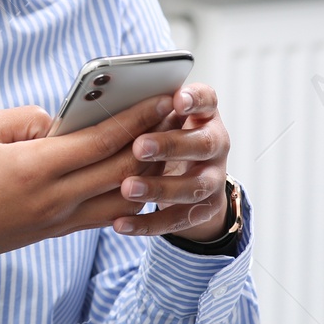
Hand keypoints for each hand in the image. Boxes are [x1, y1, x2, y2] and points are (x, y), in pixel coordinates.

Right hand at [0, 94, 173, 294]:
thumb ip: (28, 117)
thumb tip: (62, 120)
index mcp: (34, 168)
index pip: (100, 142)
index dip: (136, 120)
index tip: (161, 99)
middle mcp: (54, 198)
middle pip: (121, 171)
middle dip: (154, 142)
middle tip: (177, 118)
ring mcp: (59, 219)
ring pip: (122, 199)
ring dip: (150, 173)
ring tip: (168, 146)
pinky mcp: (57, 231)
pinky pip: (106, 214)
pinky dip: (129, 195)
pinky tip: (142, 176)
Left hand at [113, 84, 231, 242]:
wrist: (191, 175)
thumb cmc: (165, 135)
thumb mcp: (161, 118)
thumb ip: (147, 111)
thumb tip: (106, 103)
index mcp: (205, 115)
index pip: (207, 100)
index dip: (195, 100)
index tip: (177, 100)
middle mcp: (216, 144)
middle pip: (202, 144)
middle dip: (170, 146)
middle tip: (139, 147)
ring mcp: (214, 178)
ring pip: (193, 187)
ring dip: (159, 188)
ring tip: (127, 188)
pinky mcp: (205, 209)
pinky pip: (177, 219)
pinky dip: (148, 223)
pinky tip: (121, 223)